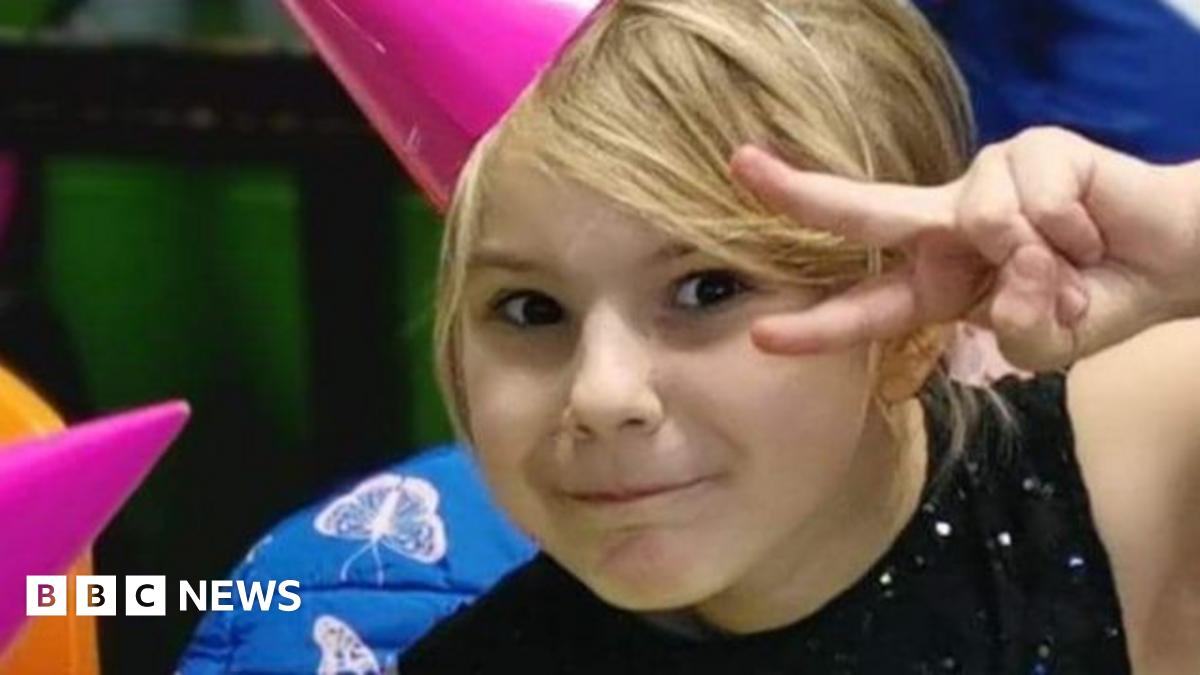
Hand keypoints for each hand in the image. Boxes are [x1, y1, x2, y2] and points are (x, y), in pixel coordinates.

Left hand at [729, 127, 1199, 370]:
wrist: (1166, 263)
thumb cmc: (1090, 302)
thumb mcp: (1044, 343)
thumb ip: (1016, 328)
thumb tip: (1010, 273)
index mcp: (936, 282)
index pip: (865, 307)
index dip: (816, 327)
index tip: (761, 334)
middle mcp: (946, 225)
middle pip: (863, 211)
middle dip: (800, 192)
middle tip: (739, 165)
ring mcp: (984, 181)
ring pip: (985, 221)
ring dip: (1043, 263)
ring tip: (1073, 267)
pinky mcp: (1032, 148)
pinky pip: (1036, 198)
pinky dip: (1074, 232)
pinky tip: (1090, 231)